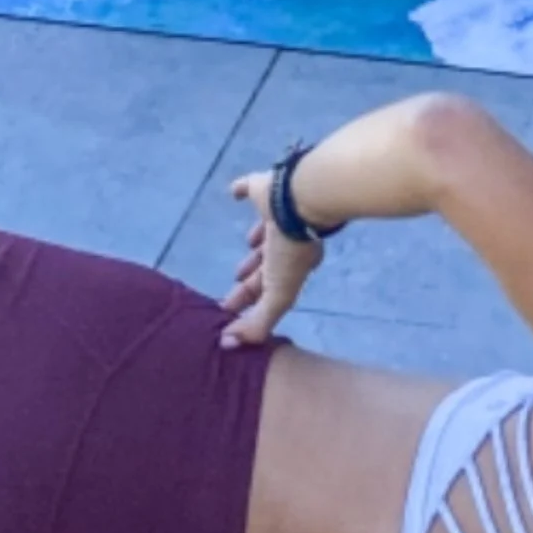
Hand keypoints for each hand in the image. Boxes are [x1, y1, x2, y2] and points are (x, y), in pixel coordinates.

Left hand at [220, 174, 325, 346]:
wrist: (303, 199)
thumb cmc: (292, 249)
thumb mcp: (279, 294)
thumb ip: (258, 323)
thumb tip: (229, 344)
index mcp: (292, 266)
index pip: (268, 289)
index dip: (250, 302)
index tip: (229, 313)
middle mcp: (288, 242)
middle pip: (267, 264)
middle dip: (252, 277)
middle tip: (233, 284)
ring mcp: (277, 215)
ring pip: (265, 234)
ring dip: (256, 244)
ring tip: (246, 248)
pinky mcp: (264, 188)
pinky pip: (249, 188)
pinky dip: (241, 191)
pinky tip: (234, 192)